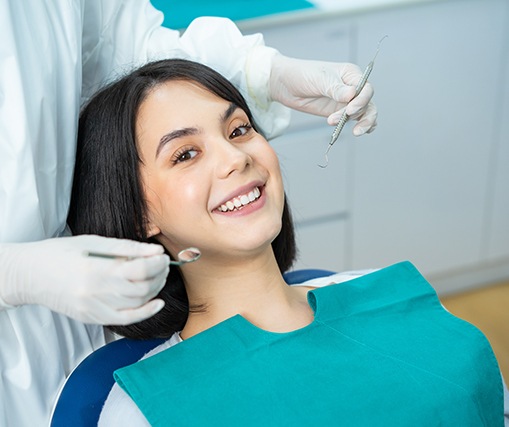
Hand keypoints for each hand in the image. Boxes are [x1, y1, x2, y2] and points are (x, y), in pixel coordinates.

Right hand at [0, 235, 169, 324]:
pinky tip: (157, 302)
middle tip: (163, 264)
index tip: (163, 256)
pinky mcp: (92, 318)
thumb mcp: (94, 243)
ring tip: (157, 276)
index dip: (158, 263)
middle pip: (142, 288)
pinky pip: (125, 320)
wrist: (31, 275)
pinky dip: (145, 312)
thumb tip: (155, 252)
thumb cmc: (61, 253)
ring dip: (154, 289)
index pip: (140, 269)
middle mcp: (96, 292)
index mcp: (97, 268)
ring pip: (137, 303)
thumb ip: (127, 248)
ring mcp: (94, 308)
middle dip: (159, 275)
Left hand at [269, 54, 376, 135]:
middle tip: (347, 122)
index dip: (361, 100)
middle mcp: (352, 87)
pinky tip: (361, 131)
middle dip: (360, 114)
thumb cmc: (303, 75)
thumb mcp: (319, 80)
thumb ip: (335, 89)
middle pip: (367, 103)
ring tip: (354, 132)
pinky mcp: (340, 112)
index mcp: (350, 74)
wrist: (286, 85)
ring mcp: (347, 101)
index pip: (365, 88)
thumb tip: (352, 94)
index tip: (350, 110)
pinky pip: (356, 119)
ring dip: (362, 122)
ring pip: (365, 113)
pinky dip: (362, 125)